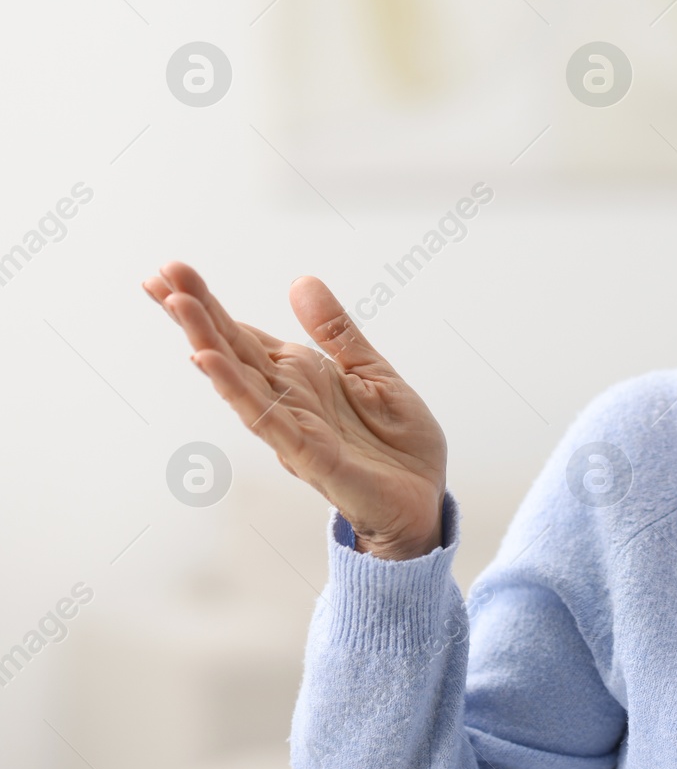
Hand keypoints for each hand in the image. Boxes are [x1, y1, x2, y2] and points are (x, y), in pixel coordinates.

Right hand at [144, 261, 447, 559]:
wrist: (425, 498)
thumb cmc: (396, 443)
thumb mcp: (372, 371)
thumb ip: (335, 331)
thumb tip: (300, 281)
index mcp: (302, 376)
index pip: (244, 335)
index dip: (208, 304)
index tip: (169, 271)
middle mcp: (288, 399)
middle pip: (232, 350)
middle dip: (196, 314)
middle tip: (159, 275)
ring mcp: (294, 428)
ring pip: (240, 382)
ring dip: (208, 343)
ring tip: (178, 306)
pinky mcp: (311, 457)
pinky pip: (269, 420)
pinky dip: (238, 392)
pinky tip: (210, 363)